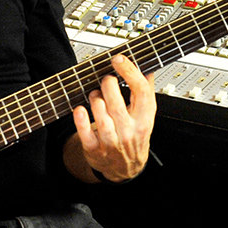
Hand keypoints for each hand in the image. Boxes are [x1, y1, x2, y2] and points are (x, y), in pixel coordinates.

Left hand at [70, 54, 155, 181]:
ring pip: (101, 115)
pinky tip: (79, 109)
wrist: (125, 169)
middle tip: (105, 80)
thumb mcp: (145, 116)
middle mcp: (129, 131)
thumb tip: (147, 68)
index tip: (119, 59)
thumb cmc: (134, 137)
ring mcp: (112, 142)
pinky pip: (85, 133)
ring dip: (95, 99)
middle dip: (107, 85)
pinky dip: (80, 119)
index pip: (141, 92)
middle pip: (117, 103)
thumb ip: (145, 92)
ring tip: (95, 95)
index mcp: (144, 120)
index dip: (129, 72)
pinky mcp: (95, 149)